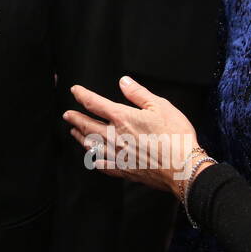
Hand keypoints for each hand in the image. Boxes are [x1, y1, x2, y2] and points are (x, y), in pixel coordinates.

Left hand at [64, 76, 202, 195]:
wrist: (183, 168)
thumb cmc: (175, 136)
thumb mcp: (160, 106)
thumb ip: (138, 93)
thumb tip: (124, 81)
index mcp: (122, 118)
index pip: (94, 103)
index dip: (82, 95)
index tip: (75, 91)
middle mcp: (115, 136)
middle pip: (87, 125)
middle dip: (75, 118)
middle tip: (67, 115)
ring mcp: (117, 155)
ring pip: (91, 145)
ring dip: (81, 137)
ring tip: (75, 132)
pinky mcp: (124, 170)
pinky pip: (103, 165)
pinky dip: (95, 160)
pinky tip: (94, 159)